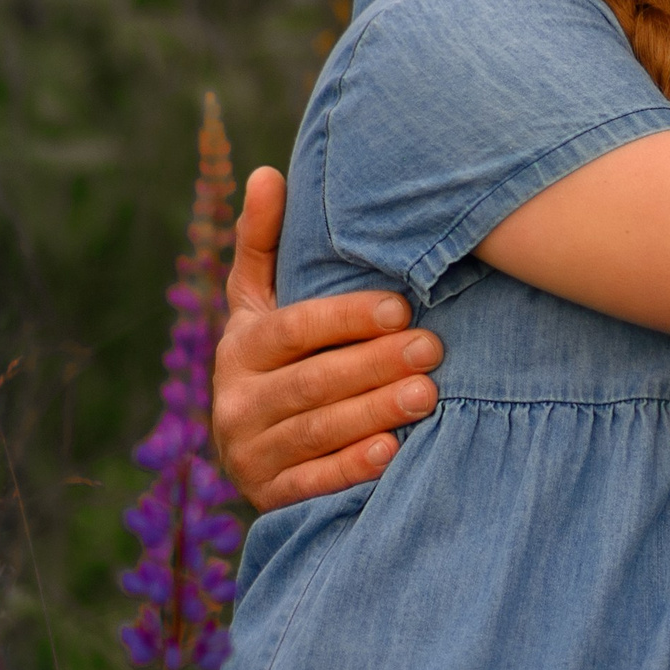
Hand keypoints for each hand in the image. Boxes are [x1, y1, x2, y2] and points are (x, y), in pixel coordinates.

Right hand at [214, 165, 443, 512]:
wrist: (256, 449)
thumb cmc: (278, 357)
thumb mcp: (262, 302)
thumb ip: (264, 243)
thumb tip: (268, 173)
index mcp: (241, 345)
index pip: (293, 329)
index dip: (345, 318)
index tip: (400, 308)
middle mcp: (236, 399)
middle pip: (311, 381)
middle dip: (374, 364)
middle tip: (432, 349)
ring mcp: (248, 451)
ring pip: (315, 430)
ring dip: (373, 411)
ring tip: (427, 395)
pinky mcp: (268, 496)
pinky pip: (311, 483)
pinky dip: (351, 468)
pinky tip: (392, 452)